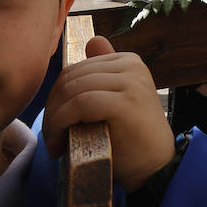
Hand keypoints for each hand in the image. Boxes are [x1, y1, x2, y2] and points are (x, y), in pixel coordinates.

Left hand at [44, 36, 175, 192]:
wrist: (155, 166)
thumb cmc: (131, 137)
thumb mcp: (116, 99)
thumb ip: (104, 73)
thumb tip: (93, 40)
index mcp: (128, 61)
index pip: (76, 69)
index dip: (57, 97)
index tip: (55, 124)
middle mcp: (131, 65)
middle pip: (71, 78)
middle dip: (53, 109)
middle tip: (51, 138)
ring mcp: (131, 82)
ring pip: (72, 90)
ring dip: (54, 120)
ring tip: (55, 143)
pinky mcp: (126, 101)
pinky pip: (80, 104)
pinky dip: (61, 124)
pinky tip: (60, 144)